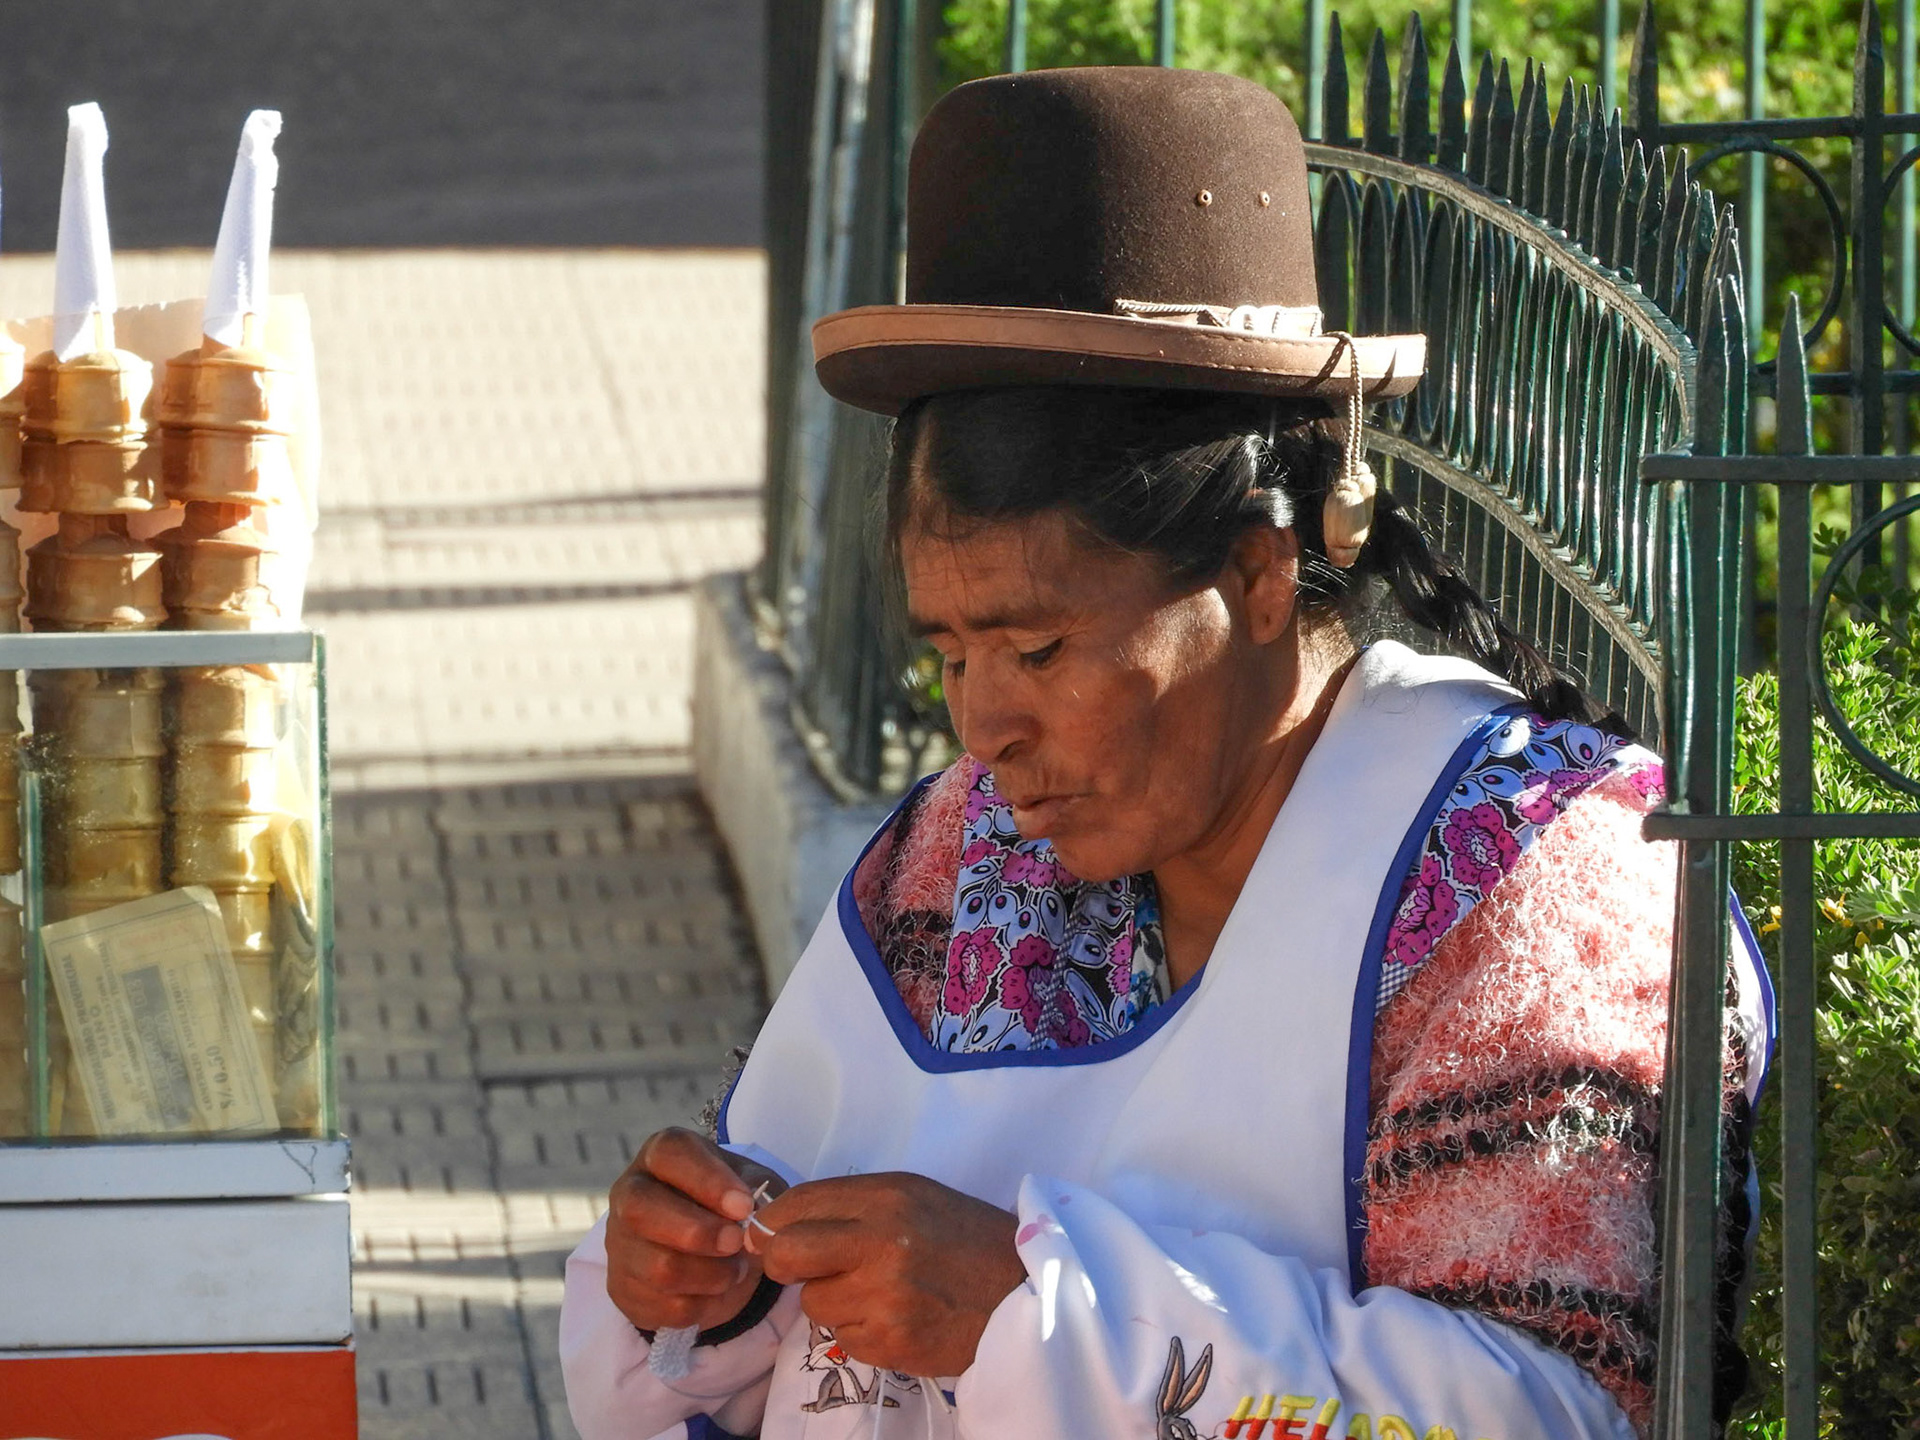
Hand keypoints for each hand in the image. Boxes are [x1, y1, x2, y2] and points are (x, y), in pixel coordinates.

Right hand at [604, 1126, 786, 1332]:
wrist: (706, 1248)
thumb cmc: (726, 1202)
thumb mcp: (747, 1181)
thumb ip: (756, 1185)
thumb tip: (756, 1205)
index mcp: (660, 1155)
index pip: (670, 1154)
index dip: (708, 1181)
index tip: (744, 1206)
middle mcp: (630, 1193)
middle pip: (642, 1210)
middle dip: (699, 1232)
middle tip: (737, 1241)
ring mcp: (620, 1243)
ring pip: (659, 1266)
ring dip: (711, 1274)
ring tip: (736, 1268)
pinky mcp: (623, 1288)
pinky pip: (665, 1306)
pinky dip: (703, 1304)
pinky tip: (716, 1289)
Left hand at [747, 1172, 1024, 1376]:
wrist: (1024, 1290)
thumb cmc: (964, 1239)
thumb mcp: (914, 1198)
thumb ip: (852, 1206)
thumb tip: (779, 1223)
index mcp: (886, 1197)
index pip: (797, 1204)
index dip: (771, 1223)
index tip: (769, 1236)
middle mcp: (881, 1242)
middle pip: (785, 1254)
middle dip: (782, 1264)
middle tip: (804, 1269)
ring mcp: (884, 1296)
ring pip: (813, 1304)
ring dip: (833, 1302)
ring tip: (875, 1294)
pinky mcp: (891, 1342)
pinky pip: (844, 1338)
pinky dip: (860, 1332)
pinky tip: (894, 1318)